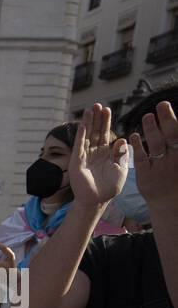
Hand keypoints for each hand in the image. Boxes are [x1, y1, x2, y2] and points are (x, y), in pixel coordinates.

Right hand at [70, 103, 128, 206]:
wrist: (98, 200)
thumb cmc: (109, 186)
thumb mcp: (121, 168)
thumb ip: (121, 154)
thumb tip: (122, 139)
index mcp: (105, 153)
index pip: (105, 133)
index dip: (106, 122)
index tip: (107, 110)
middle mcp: (93, 152)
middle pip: (95, 131)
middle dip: (97, 118)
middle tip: (98, 104)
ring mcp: (84, 156)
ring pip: (87, 136)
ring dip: (88, 123)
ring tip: (90, 109)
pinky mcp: (77, 162)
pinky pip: (79, 146)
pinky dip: (81, 135)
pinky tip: (83, 125)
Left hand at [129, 98, 177, 215]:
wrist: (169, 202)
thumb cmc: (176, 176)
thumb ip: (176, 145)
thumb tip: (173, 125)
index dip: (174, 120)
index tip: (169, 105)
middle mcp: (175, 159)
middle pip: (172, 136)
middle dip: (167, 119)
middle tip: (161, 105)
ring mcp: (161, 167)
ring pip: (157, 145)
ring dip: (152, 130)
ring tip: (147, 116)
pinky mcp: (147, 176)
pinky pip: (142, 159)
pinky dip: (138, 147)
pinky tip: (133, 136)